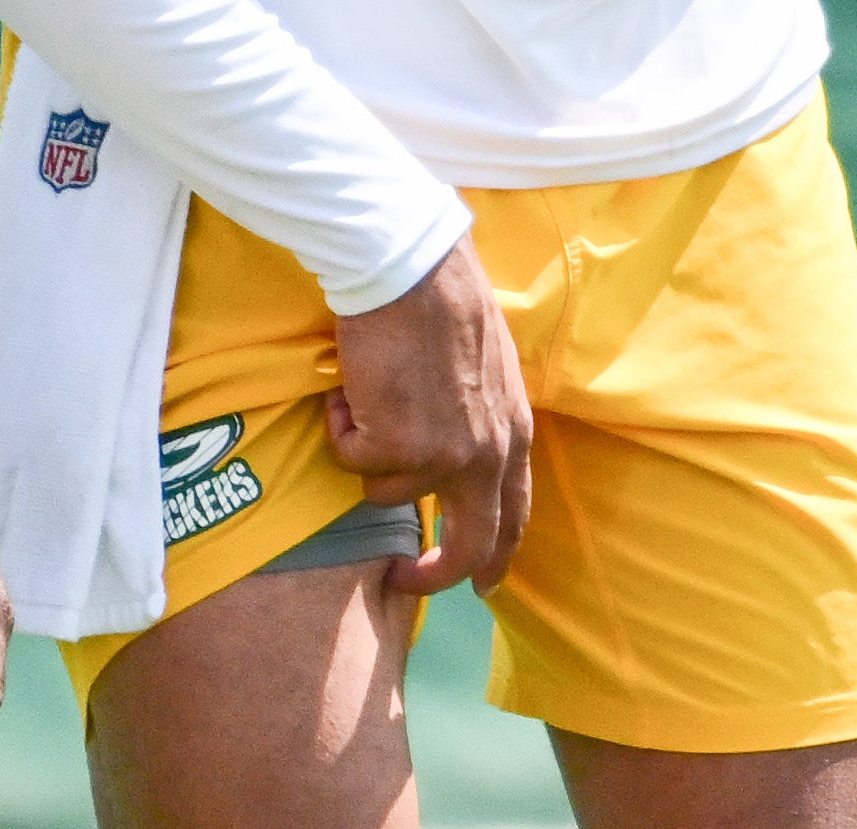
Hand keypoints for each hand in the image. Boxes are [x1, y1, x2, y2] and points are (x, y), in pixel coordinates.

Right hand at [326, 239, 529, 596]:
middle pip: (471, 545)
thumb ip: (482, 420)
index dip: (497, 555)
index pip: (514, 514)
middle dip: (437, 574)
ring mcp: (443, 457)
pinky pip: (350, 456)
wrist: (412, 271)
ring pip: (387, 491)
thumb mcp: (488, 372)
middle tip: (406, 578)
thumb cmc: (444, 303)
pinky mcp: (395, 448)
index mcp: (515, 434)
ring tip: (368, 394)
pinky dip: (341, 423)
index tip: (482, 584)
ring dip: (367, 449)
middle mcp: (488, 455)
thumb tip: (457, 459)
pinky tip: (353, 383)